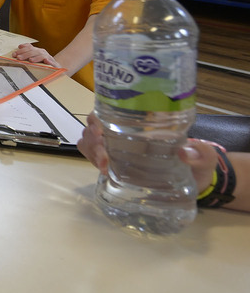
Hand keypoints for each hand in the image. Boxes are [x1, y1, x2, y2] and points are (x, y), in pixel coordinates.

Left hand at [11, 43, 60, 66]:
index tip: (14, 54)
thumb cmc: (43, 62)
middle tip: (18, 58)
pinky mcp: (53, 63)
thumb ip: (27, 52)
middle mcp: (41, 52)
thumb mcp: (34, 57)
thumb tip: (20, 46)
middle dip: (25, 54)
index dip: (21, 50)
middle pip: (33, 51)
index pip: (28, 47)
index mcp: (36, 50)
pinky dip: (48, 61)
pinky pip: (51, 61)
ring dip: (35, 58)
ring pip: (41, 55)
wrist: (55, 66)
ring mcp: (47, 57)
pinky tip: (46, 61)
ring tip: (30, 60)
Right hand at [79, 114, 217, 190]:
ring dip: (91, 151)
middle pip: (93, 127)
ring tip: (104, 166)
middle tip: (105, 158)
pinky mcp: (114, 162)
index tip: (101, 132)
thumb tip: (186, 152)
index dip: (98, 120)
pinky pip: (92, 156)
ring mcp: (116, 146)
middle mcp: (125, 131)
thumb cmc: (198, 164)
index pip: (109, 111)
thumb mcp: (205, 158)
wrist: (196, 181)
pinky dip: (92, 160)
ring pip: (88, 140)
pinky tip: (104, 171)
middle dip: (93, 141)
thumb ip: (202, 154)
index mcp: (142, 123)